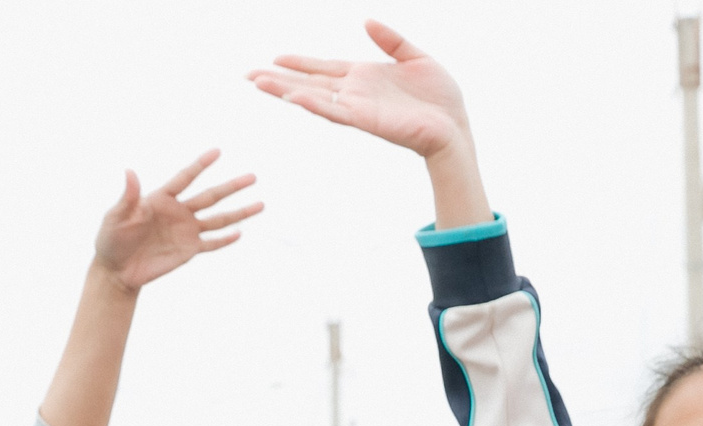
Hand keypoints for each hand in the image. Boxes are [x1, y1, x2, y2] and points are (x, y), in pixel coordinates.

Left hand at [89, 151, 262, 294]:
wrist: (116, 270)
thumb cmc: (111, 239)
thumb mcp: (116, 216)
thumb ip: (128, 197)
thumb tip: (129, 172)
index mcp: (161, 198)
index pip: (186, 178)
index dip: (201, 165)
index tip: (218, 152)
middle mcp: (179, 212)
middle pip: (210, 196)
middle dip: (232, 187)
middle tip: (252, 177)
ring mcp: (186, 231)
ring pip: (218, 219)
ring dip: (239, 213)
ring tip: (260, 204)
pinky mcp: (188, 251)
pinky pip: (211, 244)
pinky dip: (225, 240)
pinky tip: (240, 234)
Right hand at [251, 22, 474, 161]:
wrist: (454, 128)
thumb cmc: (440, 99)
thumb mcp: (416, 56)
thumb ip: (391, 40)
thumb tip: (367, 21)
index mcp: (364, 76)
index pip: (323, 68)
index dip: (299, 63)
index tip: (275, 58)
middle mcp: (355, 92)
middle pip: (309, 82)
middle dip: (278, 79)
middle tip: (247, 74)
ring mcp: (358, 107)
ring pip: (314, 97)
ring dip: (285, 90)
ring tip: (259, 83)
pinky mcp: (367, 120)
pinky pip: (335, 111)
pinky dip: (313, 103)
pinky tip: (294, 96)